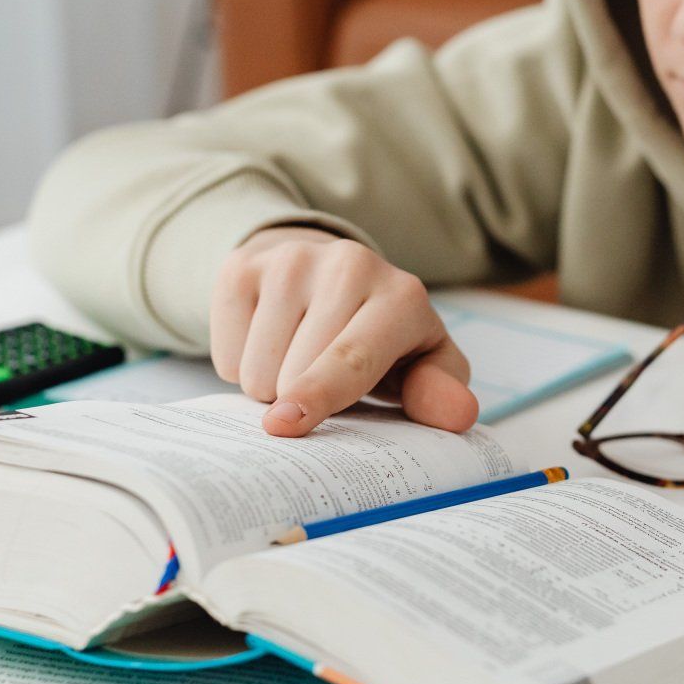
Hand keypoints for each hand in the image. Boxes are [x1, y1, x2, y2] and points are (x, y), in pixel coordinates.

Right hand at [211, 227, 477, 437]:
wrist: (329, 275)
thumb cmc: (385, 341)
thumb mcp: (424, 366)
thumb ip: (440, 394)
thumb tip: (459, 415)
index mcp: (402, 296)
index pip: (352, 357)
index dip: (319, 395)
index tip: (285, 424)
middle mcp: (348, 265)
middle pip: (294, 373)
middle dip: (300, 402)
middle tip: (324, 386)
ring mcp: (290, 260)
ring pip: (254, 368)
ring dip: (270, 386)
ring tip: (299, 360)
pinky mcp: (242, 265)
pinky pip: (224, 351)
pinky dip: (240, 363)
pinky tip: (269, 339)